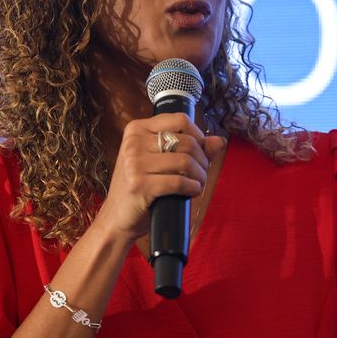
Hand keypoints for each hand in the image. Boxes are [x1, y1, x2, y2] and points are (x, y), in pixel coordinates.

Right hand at [94, 113, 226, 242]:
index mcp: (137, 129)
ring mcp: (134, 163)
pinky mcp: (140, 185)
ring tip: (198, 183)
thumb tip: (219, 141)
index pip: (179, 120)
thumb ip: (190, 148)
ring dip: (200, 175)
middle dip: (202, 159)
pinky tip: (192, 191)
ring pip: (185, 162)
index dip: (198, 135)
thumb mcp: (160, 161)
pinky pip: (179, 182)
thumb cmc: (141, 187)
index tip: (202, 150)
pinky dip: (192, 187)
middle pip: (186, 142)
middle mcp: (134, 143)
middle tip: (202, 172)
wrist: (117, 217)